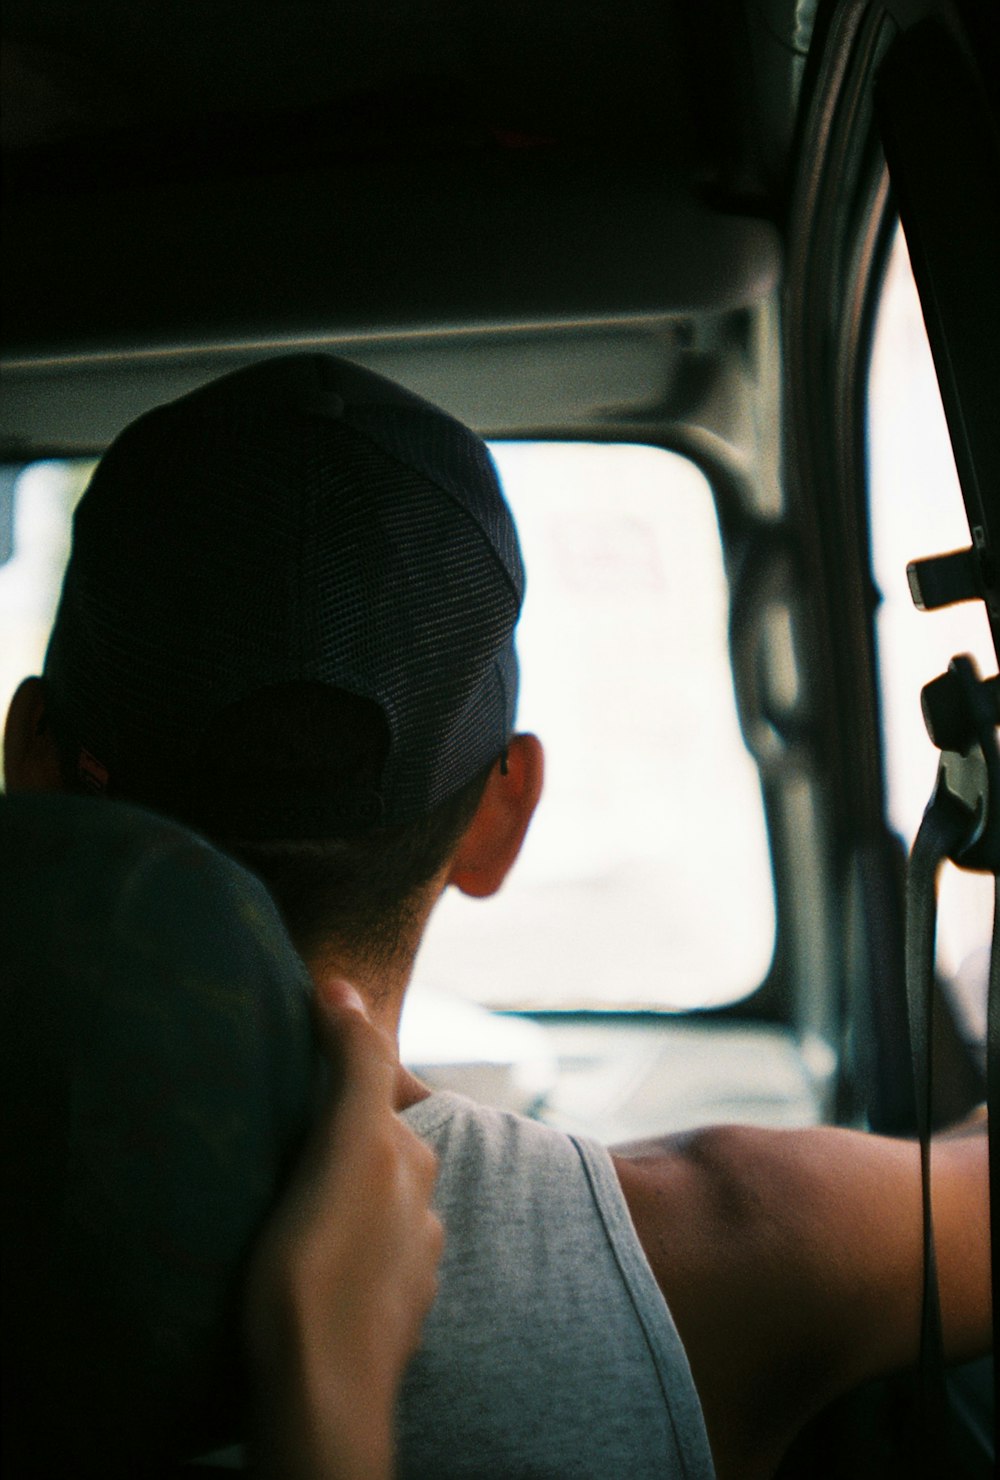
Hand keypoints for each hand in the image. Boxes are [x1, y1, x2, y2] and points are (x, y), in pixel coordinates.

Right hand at [245, 979, 443, 1479]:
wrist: (323, 1397)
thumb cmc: (312, 1271)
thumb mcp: (342, 1149)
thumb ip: (356, 1066)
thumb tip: (348, 984)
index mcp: (405, 1157)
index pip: (371, 1081)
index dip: (335, 1058)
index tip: (298, 1041)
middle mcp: (421, 1202)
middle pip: (376, 1141)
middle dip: (339, 1132)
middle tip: (284, 1139)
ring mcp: (411, 1261)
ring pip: (375, 1201)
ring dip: (346, 1193)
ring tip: (293, 1204)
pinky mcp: (397, 1308)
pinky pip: (370, 1255)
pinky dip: (349, 1243)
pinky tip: (317, 1258)